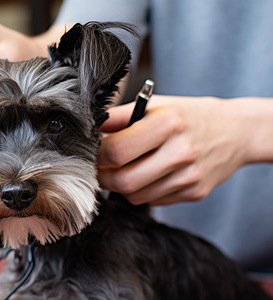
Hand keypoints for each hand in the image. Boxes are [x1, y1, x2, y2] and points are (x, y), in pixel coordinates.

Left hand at [97, 95, 259, 205]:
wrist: (237, 131)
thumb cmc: (191, 115)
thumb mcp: (156, 104)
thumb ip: (120, 116)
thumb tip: (90, 126)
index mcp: (168, 124)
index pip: (116, 150)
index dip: (96, 154)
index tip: (91, 152)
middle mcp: (180, 152)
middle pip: (123, 180)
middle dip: (103, 177)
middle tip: (100, 168)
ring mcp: (189, 177)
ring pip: (135, 195)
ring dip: (121, 186)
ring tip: (125, 168)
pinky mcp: (194, 193)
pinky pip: (153, 200)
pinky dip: (142, 191)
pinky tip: (148, 175)